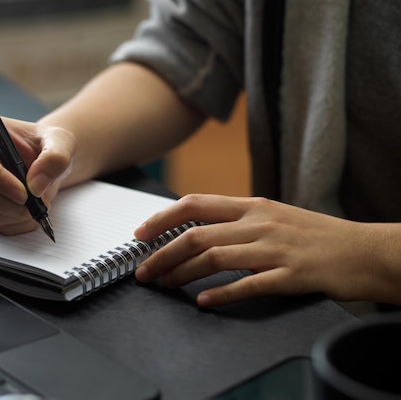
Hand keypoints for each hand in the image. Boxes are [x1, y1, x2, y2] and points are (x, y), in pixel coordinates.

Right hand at [0, 114, 75, 234]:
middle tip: (37, 202)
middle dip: (13, 203)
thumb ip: (55, 157)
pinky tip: (25, 211)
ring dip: (16, 215)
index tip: (24, 192)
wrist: (41, 162)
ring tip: (35, 204)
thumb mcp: (60, 142)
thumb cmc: (43, 145)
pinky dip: (13, 223)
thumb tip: (36, 184)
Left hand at [134, 194, 387, 306]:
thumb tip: (196, 227)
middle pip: (196, 235)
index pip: (195, 204)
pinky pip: (248, 285)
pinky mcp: (290, 274)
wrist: (364, 250)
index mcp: (252, 206)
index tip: (141, 234)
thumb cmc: (315, 235)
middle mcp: (259, 223)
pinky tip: (204, 301)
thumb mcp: (273, 215)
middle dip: (162, 254)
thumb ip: (237, 219)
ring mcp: (274, 248)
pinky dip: (222, 294)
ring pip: (214, 258)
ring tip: (165, 285)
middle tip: (144, 271)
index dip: (162, 218)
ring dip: (182, 273)